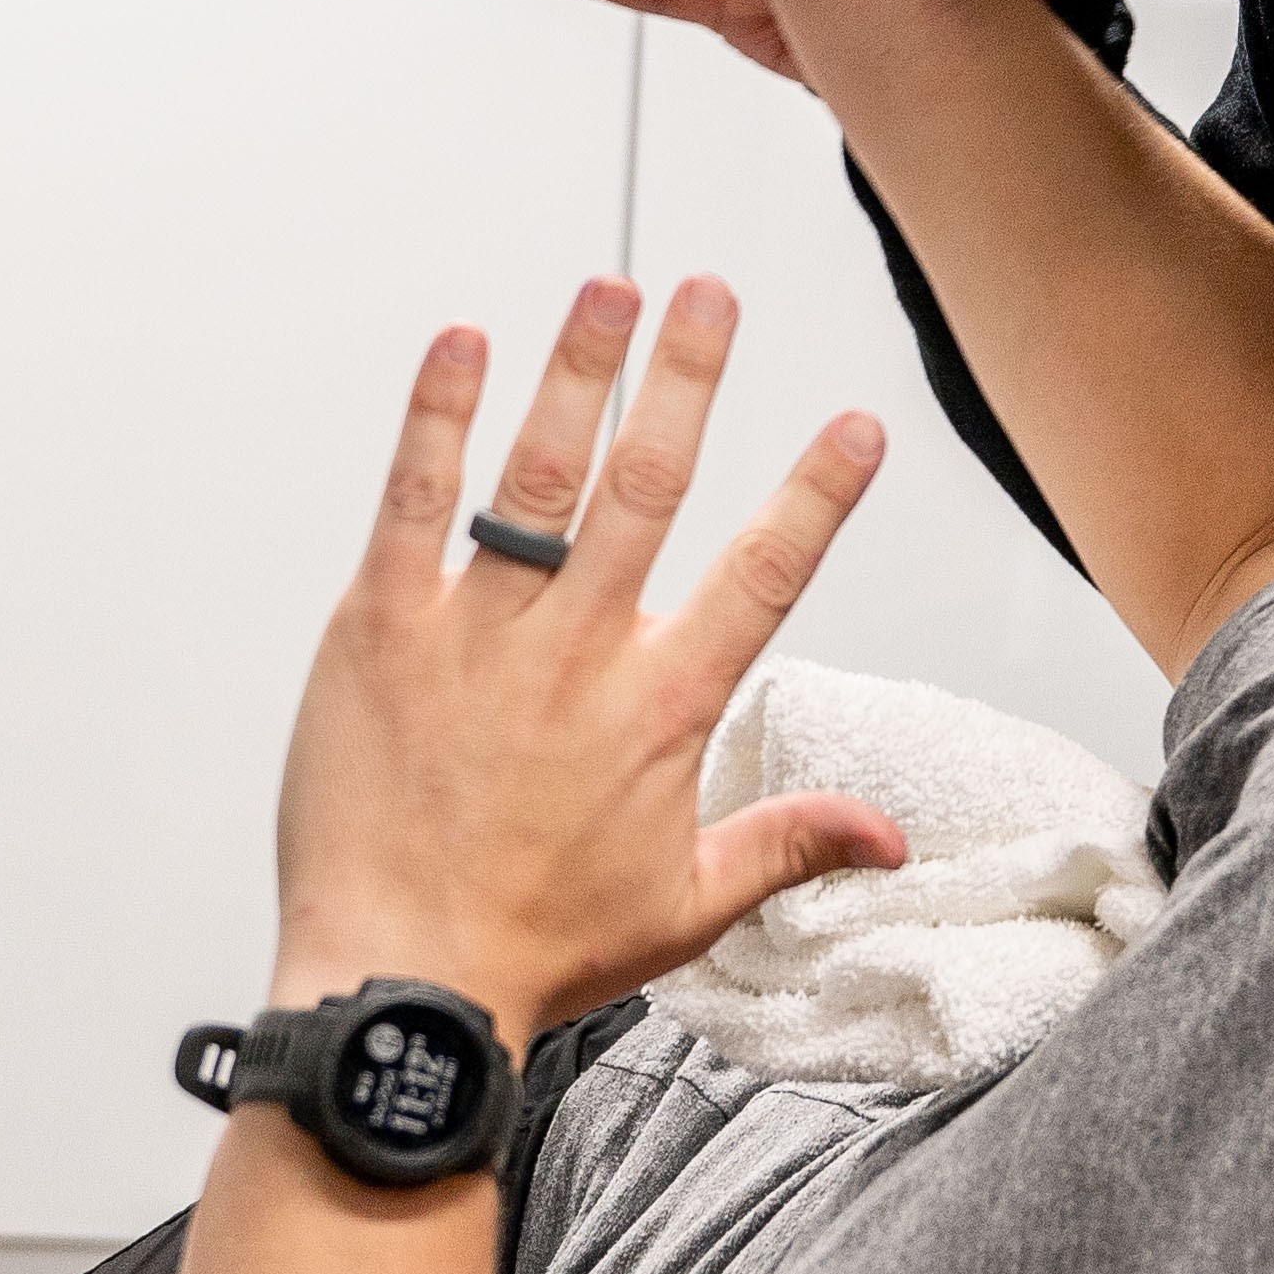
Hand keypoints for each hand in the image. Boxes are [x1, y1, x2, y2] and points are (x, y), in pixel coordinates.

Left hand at [275, 275, 905, 1040]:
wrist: (400, 985)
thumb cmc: (535, 950)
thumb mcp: (688, 903)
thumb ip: (790, 842)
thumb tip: (891, 837)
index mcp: (662, 707)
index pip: (762, 575)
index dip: (816, 495)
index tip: (855, 424)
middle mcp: (579, 650)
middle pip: (649, 487)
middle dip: (687, 378)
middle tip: (712, 292)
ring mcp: (477, 632)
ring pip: (541, 475)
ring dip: (578, 372)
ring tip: (609, 287)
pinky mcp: (382, 630)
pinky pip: (413, 503)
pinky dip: (438, 418)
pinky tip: (461, 343)